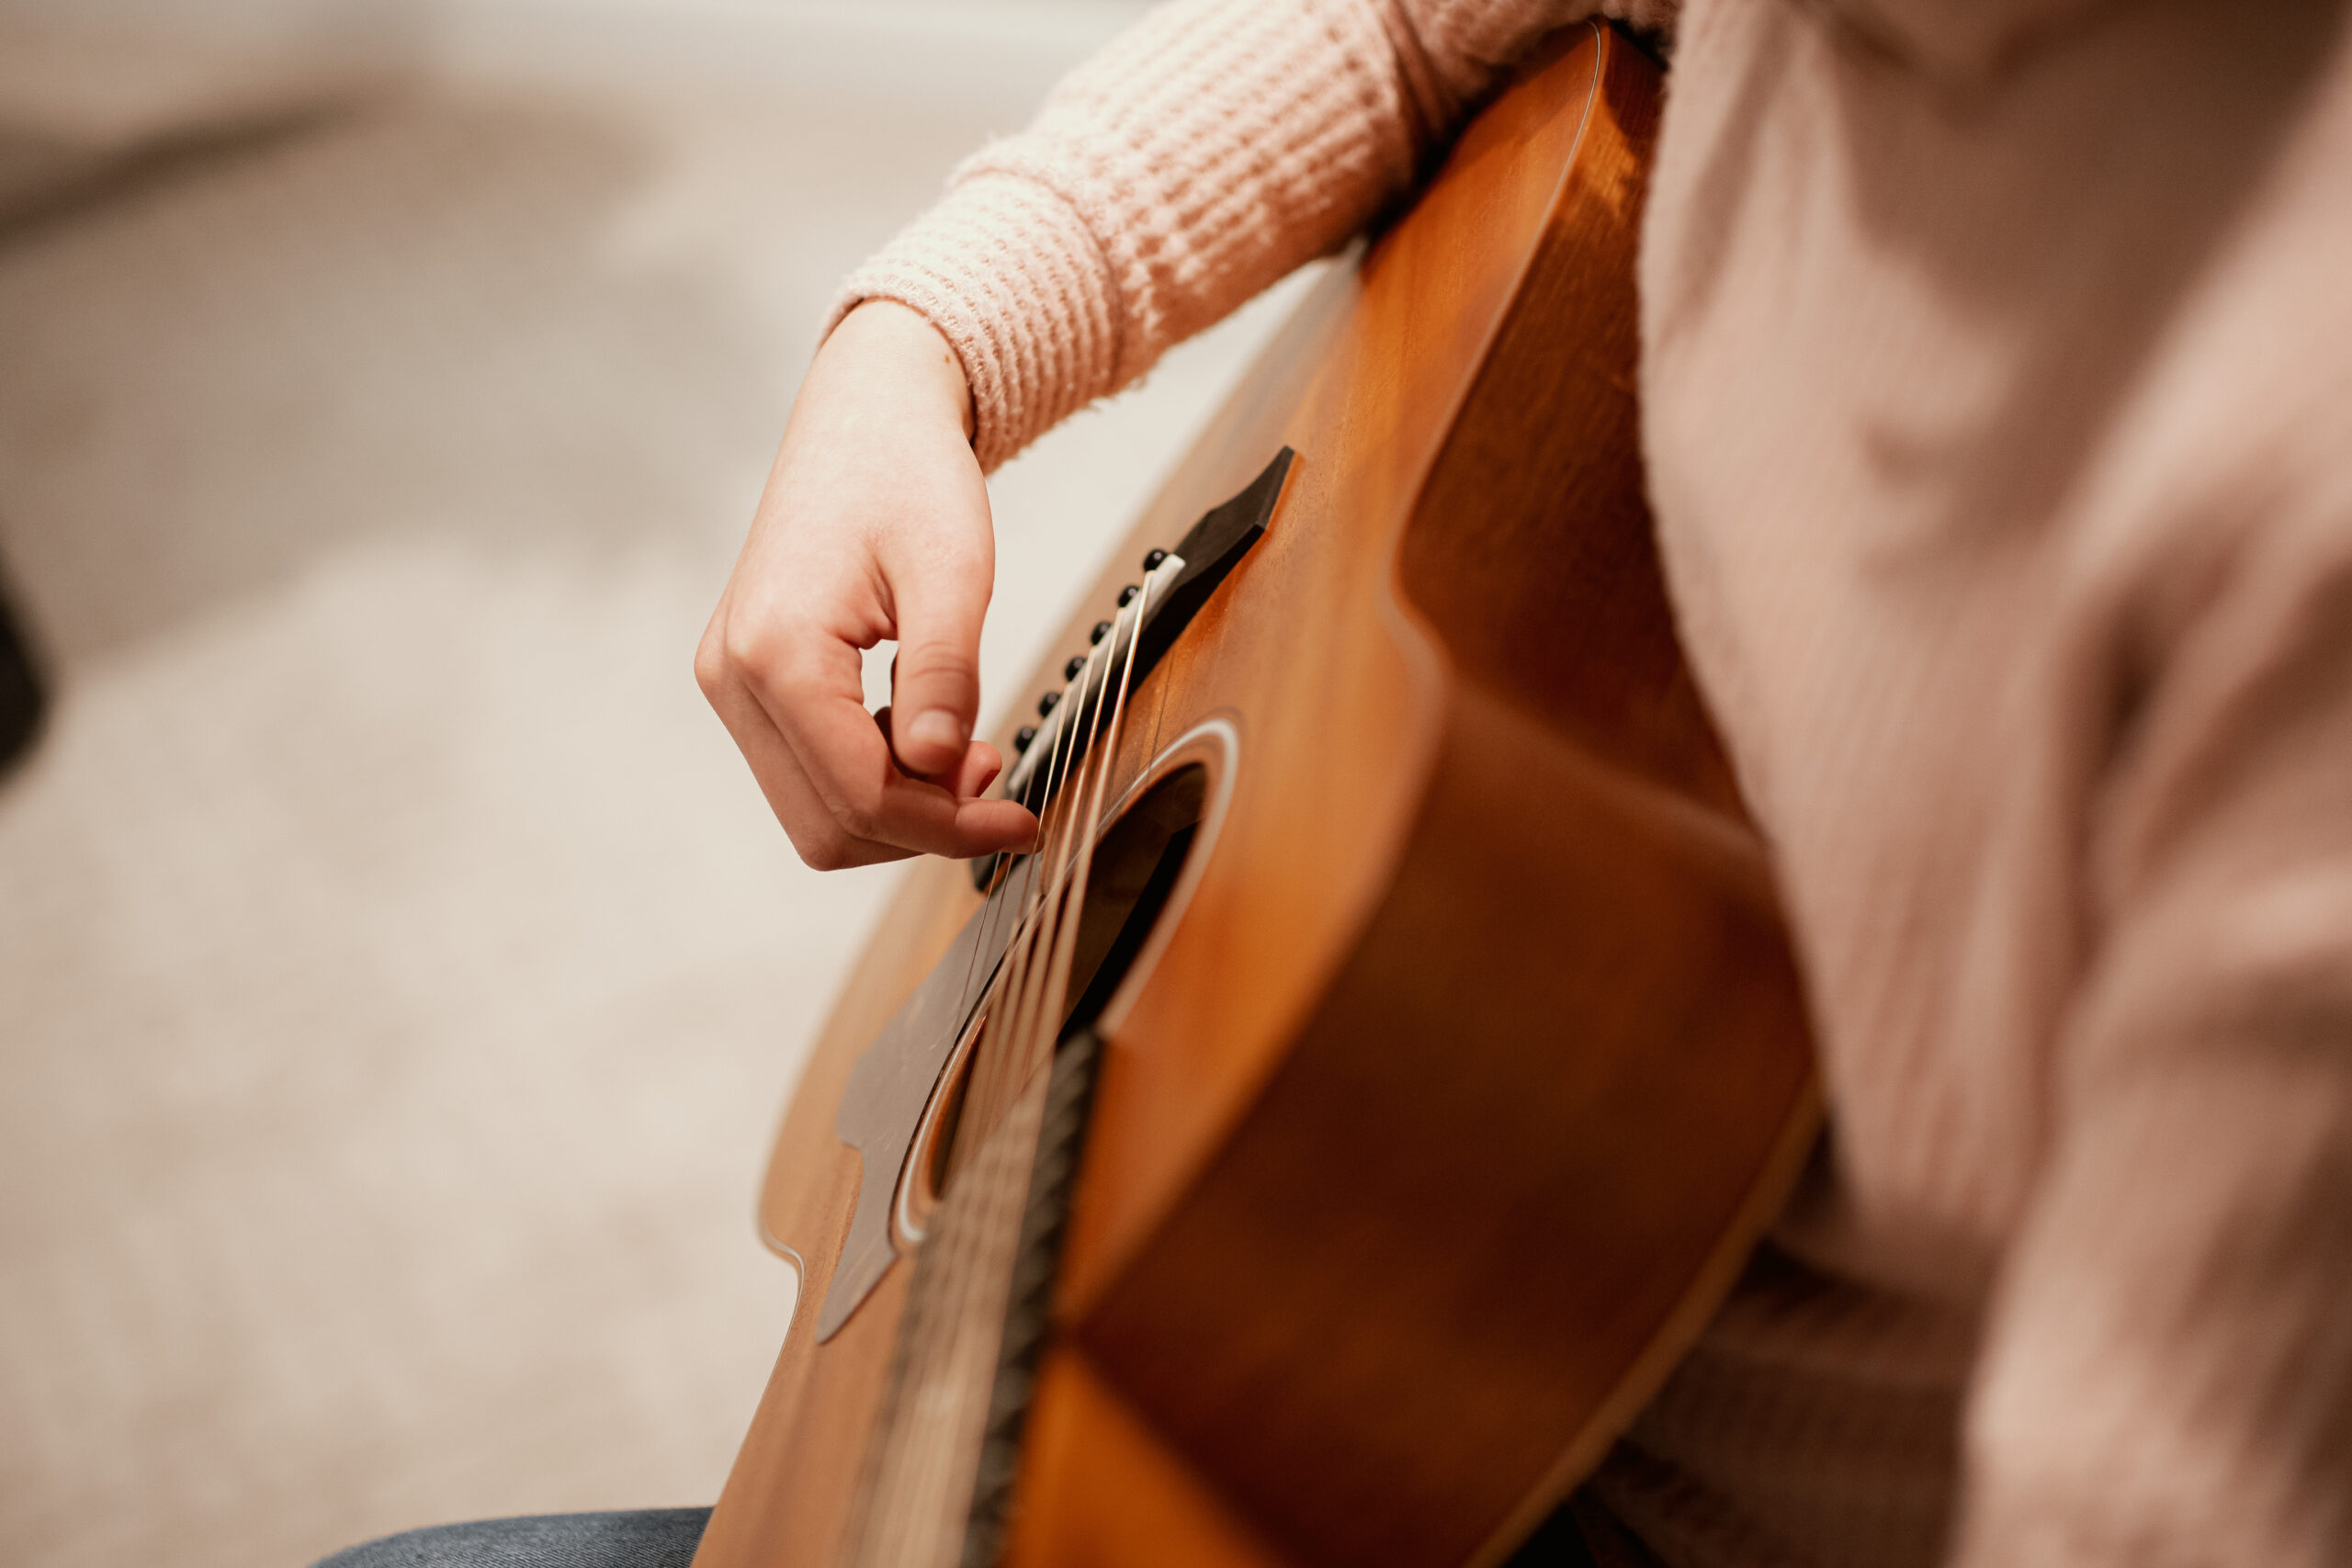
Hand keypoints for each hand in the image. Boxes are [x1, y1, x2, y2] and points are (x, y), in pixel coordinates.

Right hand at [696, 301, 1039, 869]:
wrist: (865, 416)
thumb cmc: (906, 475)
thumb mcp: (951, 572)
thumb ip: (943, 675)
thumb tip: (943, 769)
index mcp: (775, 652)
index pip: (861, 796)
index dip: (949, 828)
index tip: (1022, 822)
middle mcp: (733, 677)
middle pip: (830, 824)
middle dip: (922, 825)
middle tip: (998, 784)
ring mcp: (732, 683)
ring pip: (817, 811)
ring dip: (900, 807)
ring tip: (969, 756)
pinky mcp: (750, 682)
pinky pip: (810, 771)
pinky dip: (876, 777)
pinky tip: (926, 735)